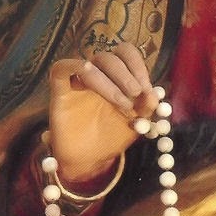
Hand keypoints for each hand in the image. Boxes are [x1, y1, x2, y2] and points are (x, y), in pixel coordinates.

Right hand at [49, 43, 158, 188]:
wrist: (88, 160)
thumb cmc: (111, 138)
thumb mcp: (136, 123)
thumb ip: (146, 107)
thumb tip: (155, 94)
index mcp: (116, 77)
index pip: (126, 54)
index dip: (138, 67)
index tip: (147, 90)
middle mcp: (97, 74)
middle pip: (111, 56)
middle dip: (127, 75)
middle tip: (136, 94)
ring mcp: (78, 80)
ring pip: (93, 62)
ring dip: (112, 81)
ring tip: (124, 104)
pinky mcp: (60, 88)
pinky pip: (63, 67)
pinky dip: (78, 68)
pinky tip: (93, 82)